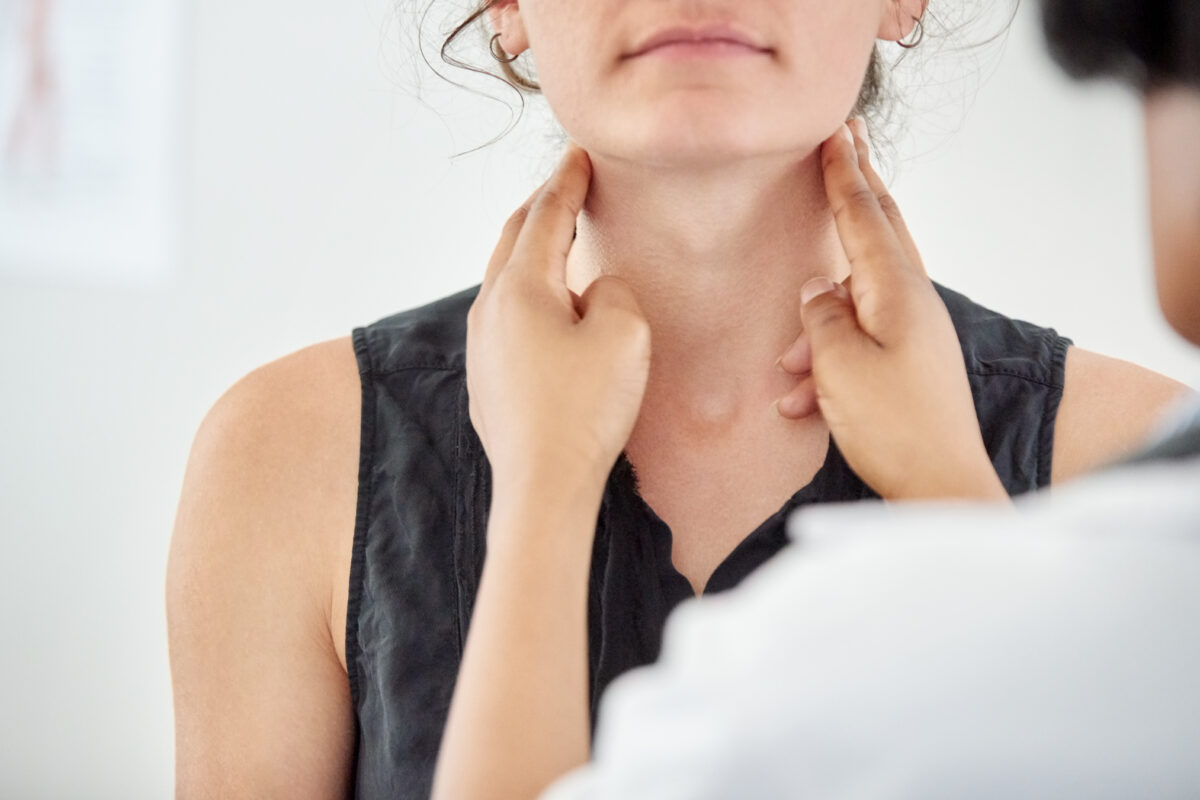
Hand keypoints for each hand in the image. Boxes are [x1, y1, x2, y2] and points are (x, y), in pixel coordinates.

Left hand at [466, 144, 651, 500]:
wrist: (542, 486)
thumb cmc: (583, 411)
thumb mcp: (623, 334)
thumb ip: (612, 291)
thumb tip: (591, 291)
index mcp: (519, 288)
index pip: (545, 216)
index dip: (566, 181)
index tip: (579, 155)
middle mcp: (489, 310)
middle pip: (513, 240)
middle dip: (541, 208)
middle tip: (567, 185)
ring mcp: (482, 347)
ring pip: (505, 280)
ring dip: (532, 252)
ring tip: (558, 241)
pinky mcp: (487, 380)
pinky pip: (507, 319)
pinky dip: (529, 295)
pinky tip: (549, 310)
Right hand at [775, 119, 1006, 500]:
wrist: (940, 487)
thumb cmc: (894, 428)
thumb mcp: (839, 367)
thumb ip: (821, 318)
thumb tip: (817, 289)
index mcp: (897, 292)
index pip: (865, 216)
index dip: (844, 174)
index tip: (836, 134)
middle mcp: (912, 302)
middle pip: (880, 232)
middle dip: (858, 190)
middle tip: (848, 144)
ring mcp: (915, 332)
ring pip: (857, 300)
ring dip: (817, 325)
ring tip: (789, 370)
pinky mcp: (910, 362)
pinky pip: (859, 343)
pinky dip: (827, 363)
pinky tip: (799, 403)